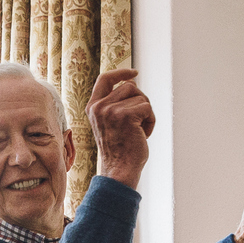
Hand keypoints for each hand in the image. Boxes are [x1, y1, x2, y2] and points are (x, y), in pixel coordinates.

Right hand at [87, 68, 155, 187]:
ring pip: (140, 97)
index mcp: (93, 107)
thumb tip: (132, 82)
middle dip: (140, 101)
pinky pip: (147, 108)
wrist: (119, 170)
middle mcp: (99, 107)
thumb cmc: (119, 149)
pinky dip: (151, 121)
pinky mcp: (125, 116)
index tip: (134, 72)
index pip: (105, 79)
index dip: (121, 72)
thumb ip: (114, 104)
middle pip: (129, 86)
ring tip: (138, 130)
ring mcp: (111, 110)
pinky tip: (143, 135)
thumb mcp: (110, 122)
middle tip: (138, 122)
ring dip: (146, 113)